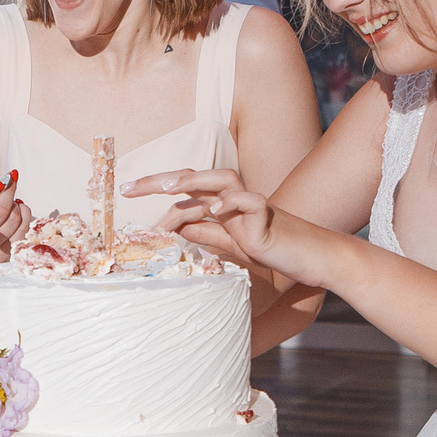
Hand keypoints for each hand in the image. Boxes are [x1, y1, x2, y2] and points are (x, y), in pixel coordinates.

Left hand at [129, 168, 332, 286]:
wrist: (312, 260)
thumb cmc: (273, 252)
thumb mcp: (231, 245)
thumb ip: (206, 235)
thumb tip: (179, 228)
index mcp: (221, 205)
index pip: (184, 190)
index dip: (155, 190)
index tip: (125, 193)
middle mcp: (233, 199)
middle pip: (194, 177)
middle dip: (160, 180)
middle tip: (128, 188)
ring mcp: (251, 205)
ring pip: (222, 180)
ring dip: (193, 181)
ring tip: (167, 188)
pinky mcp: (268, 217)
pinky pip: (249, 201)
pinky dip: (231, 202)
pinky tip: (215, 209)